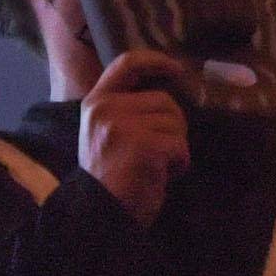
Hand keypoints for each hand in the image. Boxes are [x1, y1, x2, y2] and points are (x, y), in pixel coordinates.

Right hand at [79, 54, 207, 222]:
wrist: (99, 214)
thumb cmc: (110, 175)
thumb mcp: (106, 132)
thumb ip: (127, 108)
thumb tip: (171, 85)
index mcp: (96, 102)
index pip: (126, 63)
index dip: (156, 60)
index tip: (177, 68)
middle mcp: (106, 109)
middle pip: (164, 100)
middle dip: (172, 126)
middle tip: (157, 153)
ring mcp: (123, 126)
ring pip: (175, 122)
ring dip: (175, 147)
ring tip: (154, 166)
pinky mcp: (143, 145)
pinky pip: (179, 146)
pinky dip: (179, 163)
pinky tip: (160, 176)